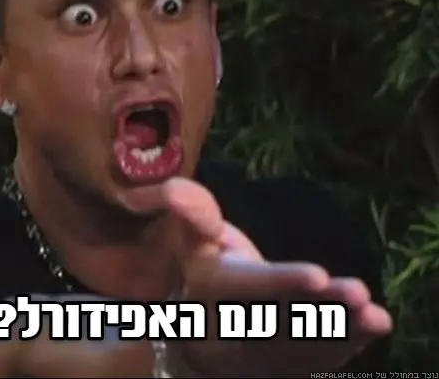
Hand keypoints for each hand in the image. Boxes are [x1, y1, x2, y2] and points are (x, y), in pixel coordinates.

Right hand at [162, 178, 392, 377]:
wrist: (202, 337)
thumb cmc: (205, 272)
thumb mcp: (193, 240)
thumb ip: (192, 213)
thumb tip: (171, 187)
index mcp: (211, 290)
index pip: (247, 287)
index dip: (281, 282)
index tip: (318, 276)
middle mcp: (233, 329)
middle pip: (281, 320)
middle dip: (320, 309)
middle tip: (358, 294)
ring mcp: (258, 357)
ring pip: (302, 347)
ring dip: (341, 331)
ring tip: (375, 317)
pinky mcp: (280, 369)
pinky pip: (314, 362)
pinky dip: (345, 345)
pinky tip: (372, 328)